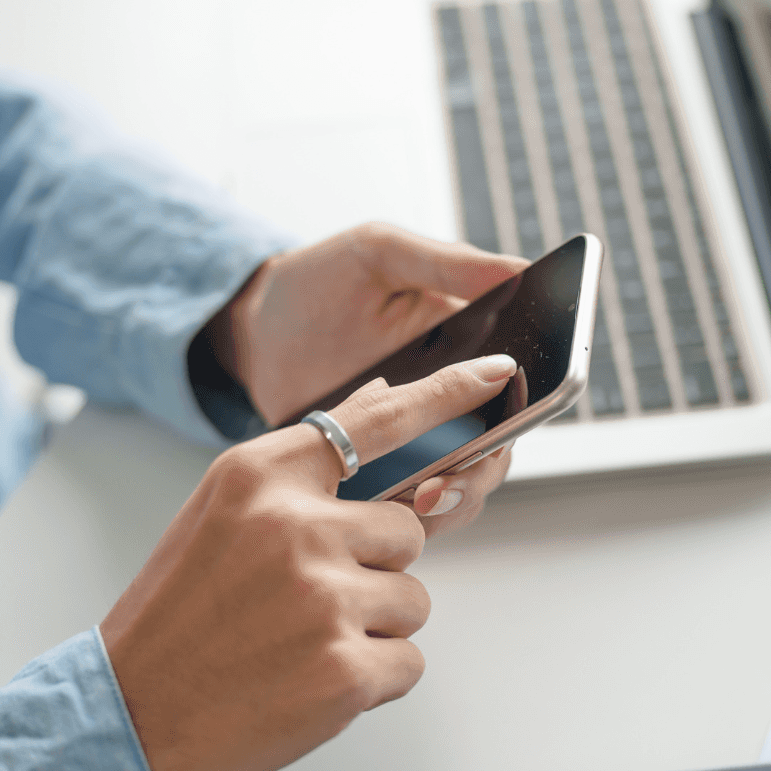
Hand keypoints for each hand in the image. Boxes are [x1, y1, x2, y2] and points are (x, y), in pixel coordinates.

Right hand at [100, 353, 517, 770]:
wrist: (129, 714)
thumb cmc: (178, 615)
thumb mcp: (224, 512)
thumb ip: (305, 460)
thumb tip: (381, 396)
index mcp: (260, 477)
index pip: (376, 421)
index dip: (445, 396)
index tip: (494, 375)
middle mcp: (296, 527)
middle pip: (408, 530)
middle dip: (375, 569)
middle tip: (306, 601)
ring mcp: (324, 598)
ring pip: (414, 599)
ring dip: (374, 628)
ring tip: (300, 643)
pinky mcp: (346, 669)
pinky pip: (409, 661)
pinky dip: (372, 680)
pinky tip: (310, 681)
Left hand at [210, 222, 528, 534]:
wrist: (242, 331)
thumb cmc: (312, 279)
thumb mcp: (380, 253)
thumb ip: (450, 263)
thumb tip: (519, 270)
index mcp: (466, 338)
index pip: (519, 381)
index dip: (527, 403)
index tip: (504, 419)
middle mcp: (450, 393)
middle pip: (500, 444)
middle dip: (484, 470)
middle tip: (446, 478)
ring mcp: (418, 436)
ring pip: (468, 482)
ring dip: (457, 498)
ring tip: (420, 500)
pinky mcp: (382, 470)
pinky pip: (420, 506)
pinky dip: (417, 518)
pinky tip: (392, 511)